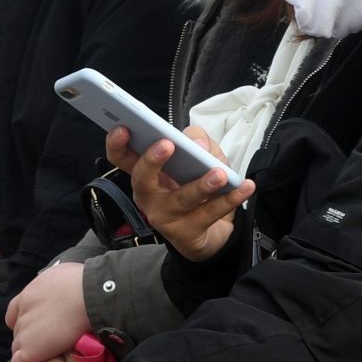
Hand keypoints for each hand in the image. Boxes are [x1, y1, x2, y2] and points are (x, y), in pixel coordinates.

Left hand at [5, 262, 88, 361]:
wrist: (89, 296)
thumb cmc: (87, 285)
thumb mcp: (66, 277)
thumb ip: (59, 285)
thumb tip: (66, 284)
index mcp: (31, 292)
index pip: (16, 310)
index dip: (24, 319)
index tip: (34, 325)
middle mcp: (23, 310)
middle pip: (18, 329)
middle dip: (28, 337)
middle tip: (44, 345)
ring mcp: (25, 331)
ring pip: (18, 347)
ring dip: (27, 354)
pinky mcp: (30, 350)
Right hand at [108, 123, 254, 262]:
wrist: (209, 232)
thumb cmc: (196, 186)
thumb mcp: (198, 158)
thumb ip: (198, 141)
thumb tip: (198, 143)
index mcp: (145, 173)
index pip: (121, 158)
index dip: (117, 143)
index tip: (123, 128)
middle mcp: (148, 196)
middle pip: (141, 179)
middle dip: (152, 161)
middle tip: (167, 145)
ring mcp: (165, 217)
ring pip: (181, 199)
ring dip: (201, 185)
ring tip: (219, 173)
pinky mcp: (187, 234)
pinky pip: (210, 214)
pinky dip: (230, 199)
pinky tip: (245, 186)